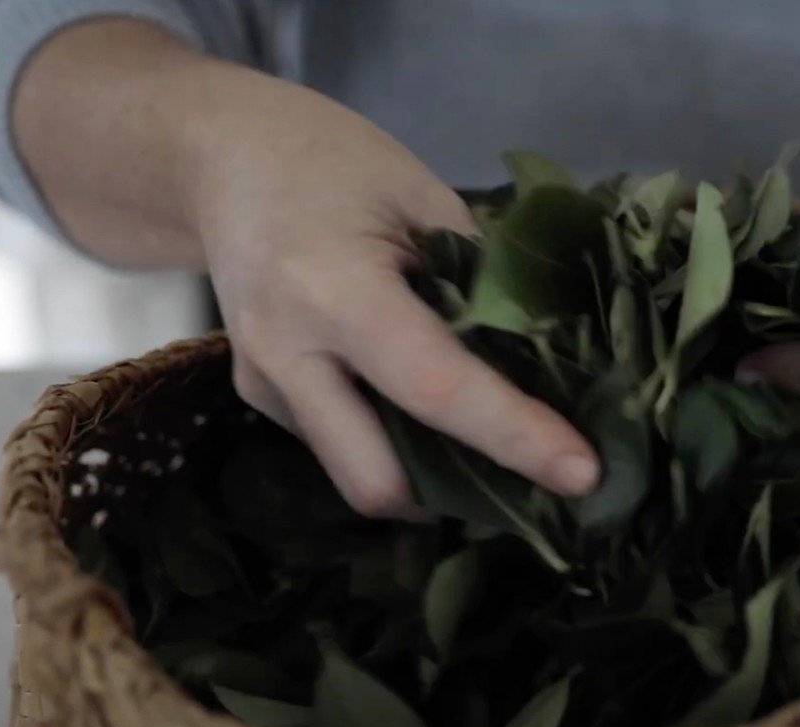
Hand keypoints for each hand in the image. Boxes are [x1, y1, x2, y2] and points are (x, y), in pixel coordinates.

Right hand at [191, 85, 600, 513]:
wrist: (217, 158)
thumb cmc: (329, 159)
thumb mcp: (421, 194)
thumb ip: (480, 276)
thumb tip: (549, 352)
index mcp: (332, 290)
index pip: (436, 388)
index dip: (515, 437)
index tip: (582, 475)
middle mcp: (285, 354)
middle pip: (378, 481)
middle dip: (459, 496)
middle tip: (533, 478)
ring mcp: (261, 384)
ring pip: (357, 475)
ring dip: (427, 477)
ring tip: (487, 440)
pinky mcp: (258, 397)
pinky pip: (338, 446)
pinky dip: (392, 442)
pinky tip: (422, 403)